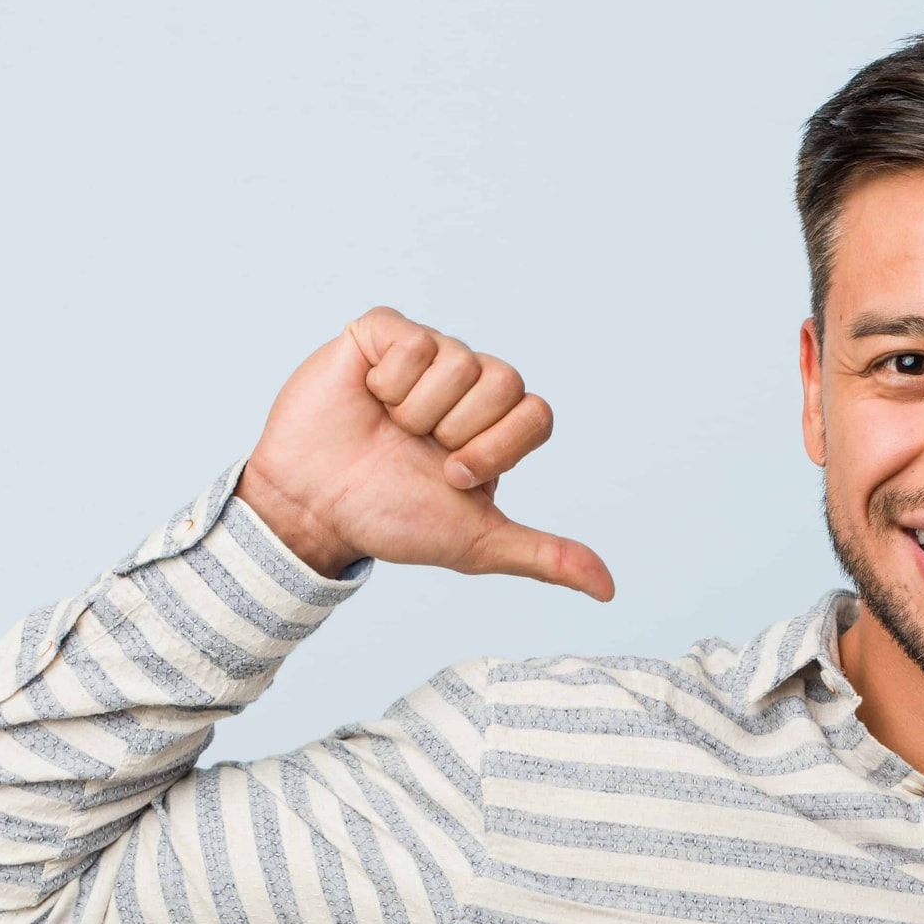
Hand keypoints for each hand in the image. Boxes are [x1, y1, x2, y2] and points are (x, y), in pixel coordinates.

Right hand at [234, 306, 612, 596]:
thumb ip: (544, 556)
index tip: (456, 476)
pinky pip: (414, 341)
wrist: (314, 508)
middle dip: (460, 430)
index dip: (498, 448)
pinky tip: (367, 399)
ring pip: (458, 360)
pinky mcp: (382, 333)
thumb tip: (608, 589)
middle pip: (504, 381)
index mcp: (497, 426)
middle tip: (420, 452)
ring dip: (417, 411)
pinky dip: (388, 382)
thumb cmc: (391, 520)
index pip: (537, 413)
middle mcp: (469, 385)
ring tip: (388, 428)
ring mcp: (427, 355)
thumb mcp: (477, 542)